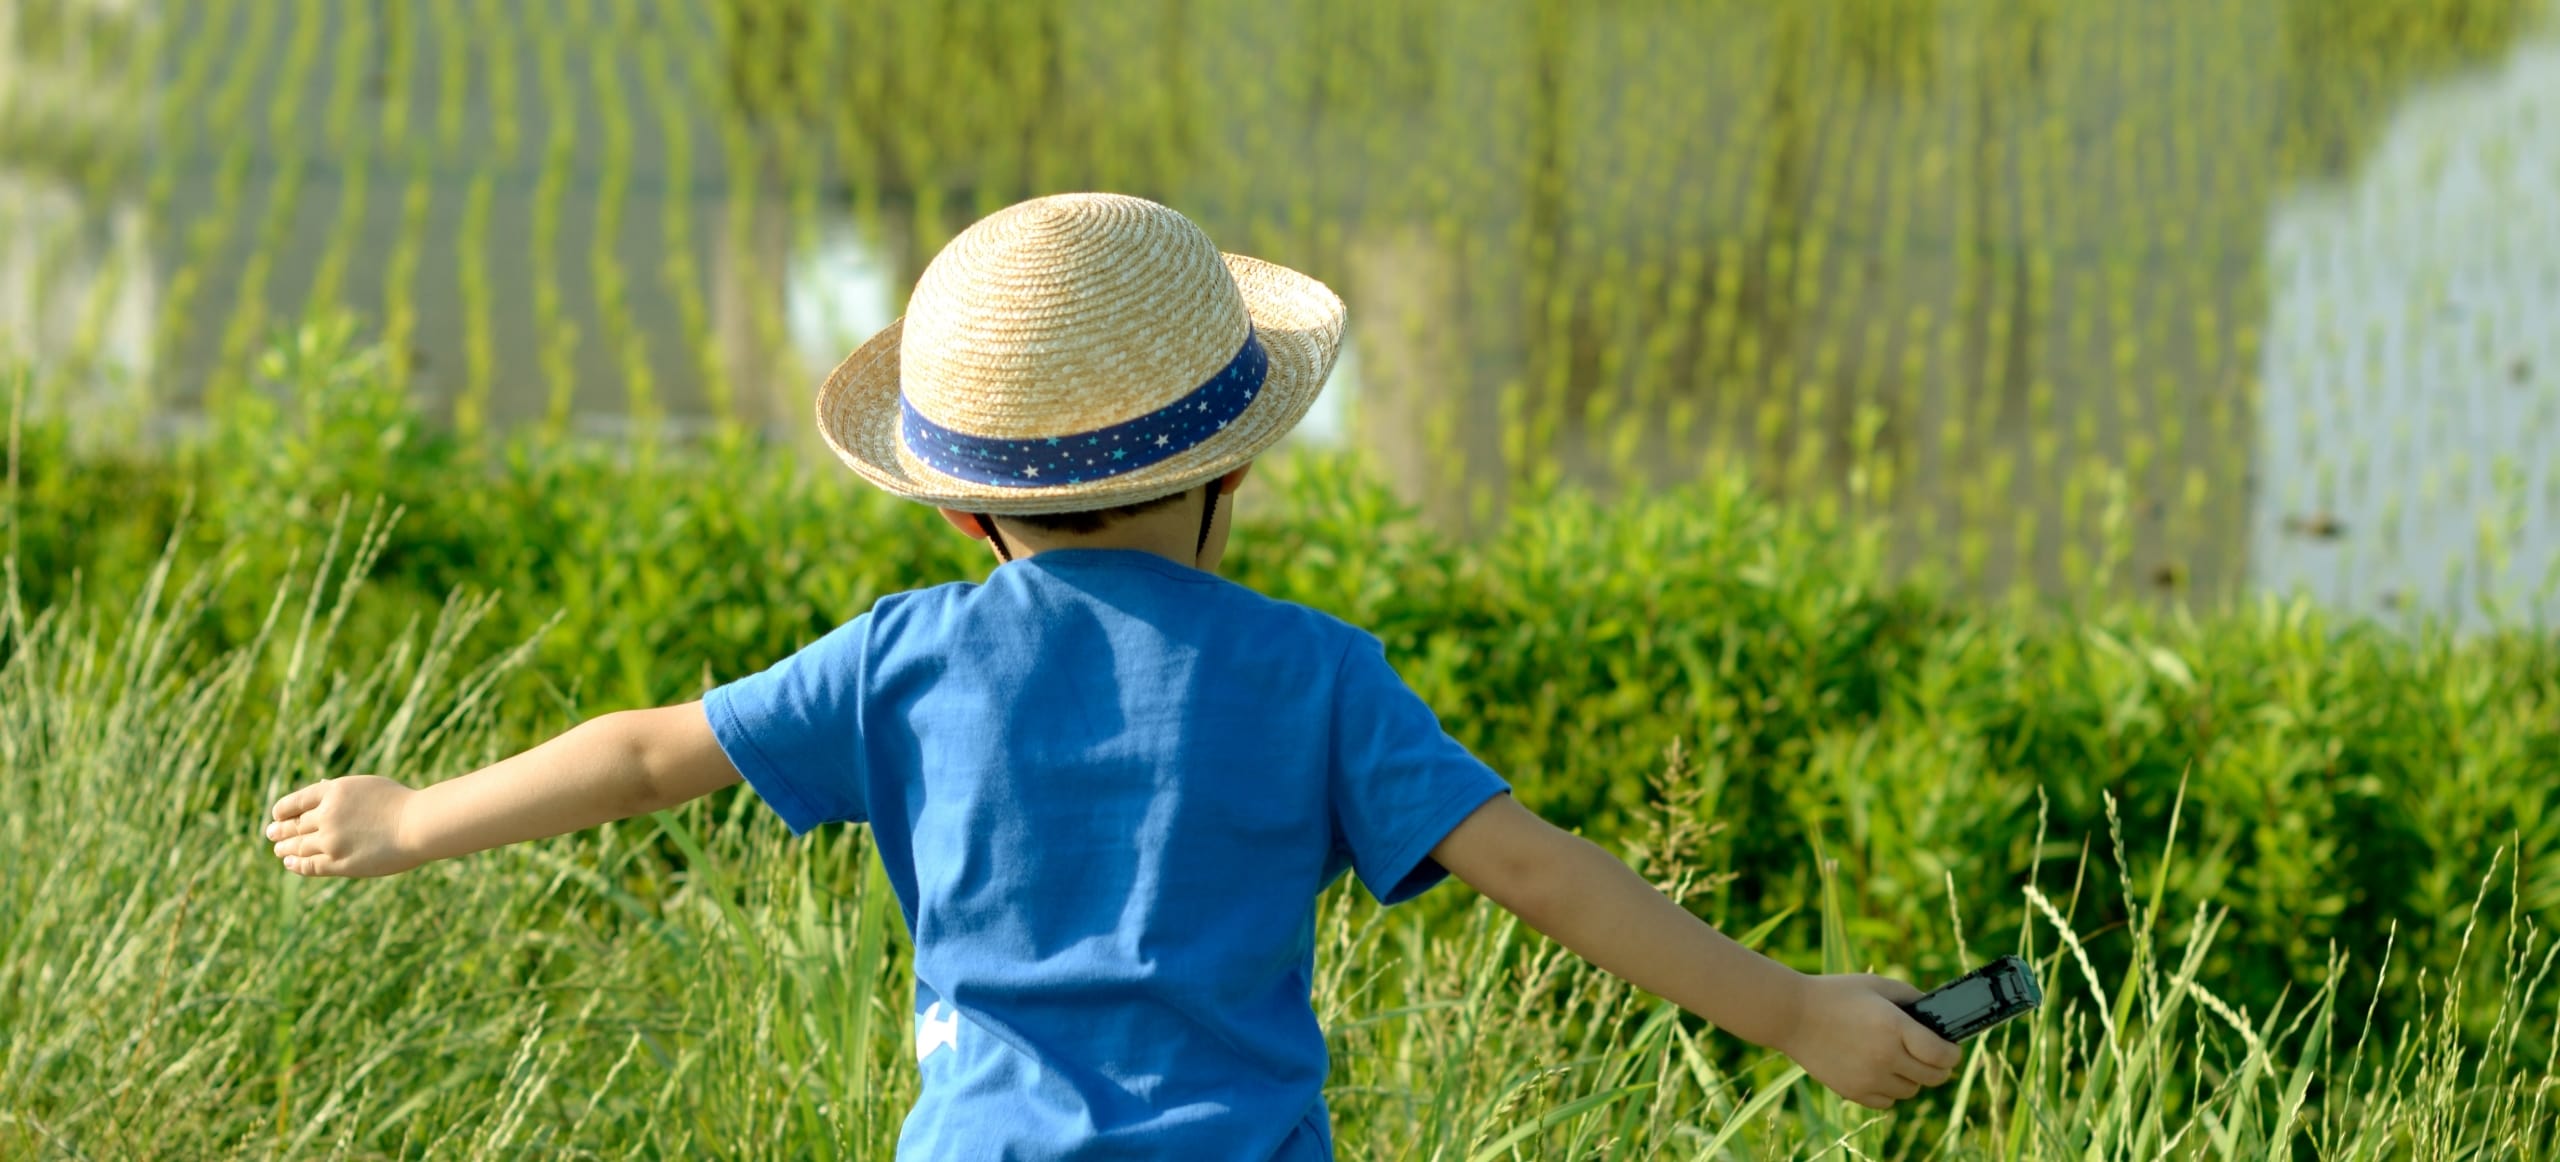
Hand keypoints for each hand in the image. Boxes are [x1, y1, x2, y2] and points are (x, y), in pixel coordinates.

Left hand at [264, 776, 424, 877]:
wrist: (418, 824)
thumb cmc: (400, 803)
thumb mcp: (367, 786)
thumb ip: (341, 791)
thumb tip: (321, 787)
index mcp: (333, 791)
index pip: (294, 802)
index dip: (282, 810)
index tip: (277, 816)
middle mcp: (326, 815)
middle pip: (292, 825)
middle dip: (279, 831)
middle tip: (271, 834)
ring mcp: (331, 840)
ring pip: (297, 847)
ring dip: (285, 849)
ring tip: (279, 851)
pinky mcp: (338, 862)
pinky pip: (309, 865)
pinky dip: (296, 865)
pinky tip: (290, 864)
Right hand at [1776, 974, 1963, 1109]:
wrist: (1792, 1015)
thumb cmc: (1836, 994)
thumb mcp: (1877, 984)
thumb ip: (1911, 996)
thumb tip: (1935, 1015)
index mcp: (1896, 1027)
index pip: (1944, 1055)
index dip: (1953, 1053)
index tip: (1951, 1048)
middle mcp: (1886, 1057)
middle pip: (1934, 1078)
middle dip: (1938, 1067)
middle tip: (1931, 1056)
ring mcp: (1869, 1078)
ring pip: (1911, 1091)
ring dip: (1912, 1078)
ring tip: (1899, 1061)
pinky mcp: (1853, 1092)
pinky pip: (1887, 1102)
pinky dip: (1889, 1090)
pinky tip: (1879, 1071)